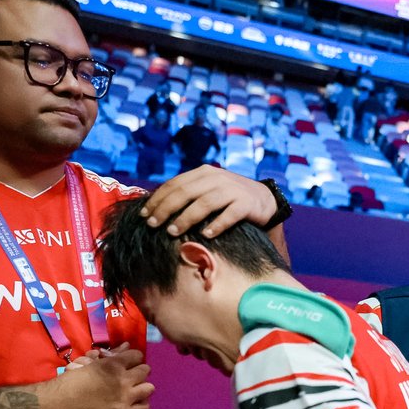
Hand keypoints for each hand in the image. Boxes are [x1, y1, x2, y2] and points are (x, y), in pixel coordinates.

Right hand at [48, 347, 153, 408]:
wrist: (58, 405)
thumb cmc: (70, 381)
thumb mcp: (89, 363)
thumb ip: (111, 355)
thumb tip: (126, 346)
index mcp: (113, 365)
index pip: (137, 355)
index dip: (133, 358)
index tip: (128, 362)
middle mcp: (122, 380)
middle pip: (145, 370)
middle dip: (139, 370)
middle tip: (131, 375)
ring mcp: (124, 397)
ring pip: (149, 388)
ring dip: (142, 387)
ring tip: (133, 389)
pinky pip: (144, 407)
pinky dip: (140, 404)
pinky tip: (132, 403)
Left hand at [140, 166, 276, 237]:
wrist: (264, 200)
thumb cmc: (229, 199)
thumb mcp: (209, 189)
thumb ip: (189, 193)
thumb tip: (157, 208)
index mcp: (204, 173)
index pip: (175, 184)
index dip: (158, 199)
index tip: (144, 215)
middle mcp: (218, 178)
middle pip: (186, 192)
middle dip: (166, 209)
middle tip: (153, 225)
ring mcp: (233, 190)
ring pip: (204, 203)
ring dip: (186, 218)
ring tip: (173, 232)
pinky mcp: (247, 204)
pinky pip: (229, 215)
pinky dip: (216, 225)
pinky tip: (206, 235)